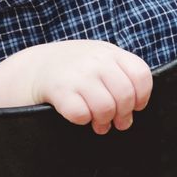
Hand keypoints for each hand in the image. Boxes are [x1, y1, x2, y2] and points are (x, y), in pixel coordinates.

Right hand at [29, 40, 152, 133]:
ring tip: (99, 124)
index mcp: (109, 52)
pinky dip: (82, 120)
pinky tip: (80, 116)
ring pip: (105, 108)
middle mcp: (95, 60)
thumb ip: (120, 74)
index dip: (142, 96)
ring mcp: (77, 74)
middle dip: (123, 115)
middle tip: (118, 122)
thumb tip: (136, 105)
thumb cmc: (74, 68)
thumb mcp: (99, 58)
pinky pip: (81, 114)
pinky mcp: (59, 89)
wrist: (34, 67)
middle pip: (125, 95)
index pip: (140, 74)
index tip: (135, 106)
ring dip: (104, 122)